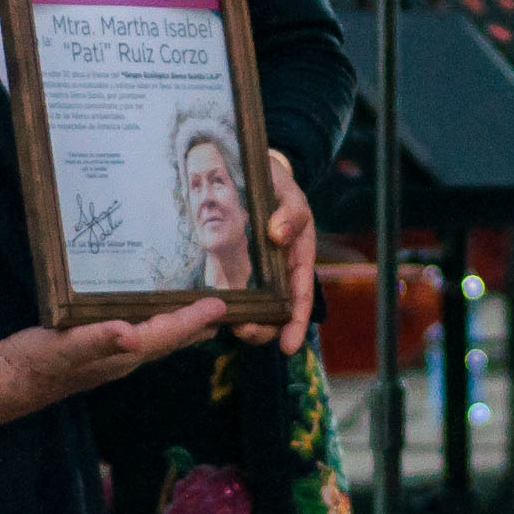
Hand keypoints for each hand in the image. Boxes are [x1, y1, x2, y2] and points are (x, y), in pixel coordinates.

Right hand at [0, 298, 231, 419]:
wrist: (4, 383)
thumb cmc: (34, 363)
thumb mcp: (64, 348)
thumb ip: (97, 341)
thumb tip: (132, 334)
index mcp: (121, 354)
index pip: (167, 335)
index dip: (194, 320)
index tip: (221, 304)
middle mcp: (121, 359)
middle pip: (169, 341)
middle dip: (197, 327)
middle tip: (226, 310)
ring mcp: (108, 358)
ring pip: (155, 341)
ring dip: (179, 329)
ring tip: (200, 315)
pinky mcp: (94, 353)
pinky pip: (135, 337)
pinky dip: (151, 325)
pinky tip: (146, 316)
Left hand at [242, 147, 317, 353]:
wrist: (247, 168)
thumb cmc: (274, 182)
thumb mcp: (288, 191)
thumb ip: (291, 211)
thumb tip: (279, 235)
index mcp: (298, 254)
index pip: (300, 294)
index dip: (296, 321)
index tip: (288, 345)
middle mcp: (279, 269)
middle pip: (278, 310)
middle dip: (265, 329)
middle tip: (246, 333)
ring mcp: (256, 270)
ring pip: (256, 307)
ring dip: (247, 323)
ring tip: (231, 328)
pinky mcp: (233, 266)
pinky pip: (232, 292)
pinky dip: (227, 306)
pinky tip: (213, 315)